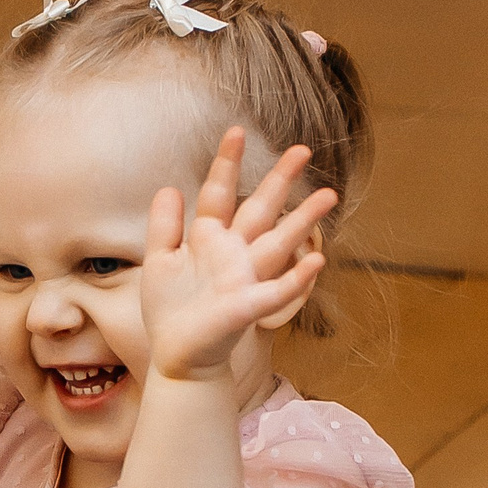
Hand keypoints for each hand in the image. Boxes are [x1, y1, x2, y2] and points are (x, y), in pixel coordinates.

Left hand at [139, 129, 334, 383]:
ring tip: (329, 194)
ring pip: (278, 243)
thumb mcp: (158, 262)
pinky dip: (297, 278)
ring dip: (303, 220)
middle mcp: (232, 254)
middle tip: (302, 149)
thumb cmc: (170, 310)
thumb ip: (164, 226)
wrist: (176, 356)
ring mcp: (243, 279)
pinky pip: (277, 291)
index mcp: (208, 239)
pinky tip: (318, 261)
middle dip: (279, 181)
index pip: (218, 194)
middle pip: (259, 210)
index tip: (236, 131)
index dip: (227, 164)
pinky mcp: (247, 308)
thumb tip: (169, 187)